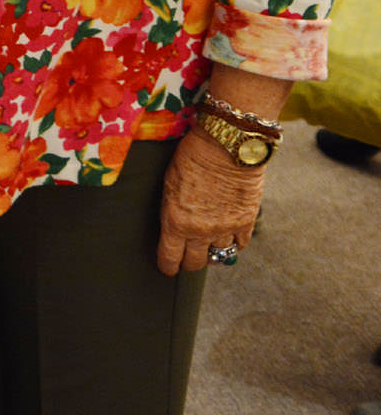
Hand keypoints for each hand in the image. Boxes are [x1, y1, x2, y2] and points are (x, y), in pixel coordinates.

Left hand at [155, 127, 268, 274]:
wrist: (225, 145)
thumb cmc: (190, 158)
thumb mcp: (169, 184)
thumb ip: (172, 210)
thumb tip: (174, 226)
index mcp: (175, 221)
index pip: (170, 258)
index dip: (168, 266)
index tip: (168, 269)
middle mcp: (200, 230)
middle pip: (195, 262)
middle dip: (189, 262)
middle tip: (187, 258)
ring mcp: (226, 228)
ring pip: (219, 256)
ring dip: (212, 253)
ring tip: (208, 248)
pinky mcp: (246, 221)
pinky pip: (240, 245)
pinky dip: (234, 244)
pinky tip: (229, 239)